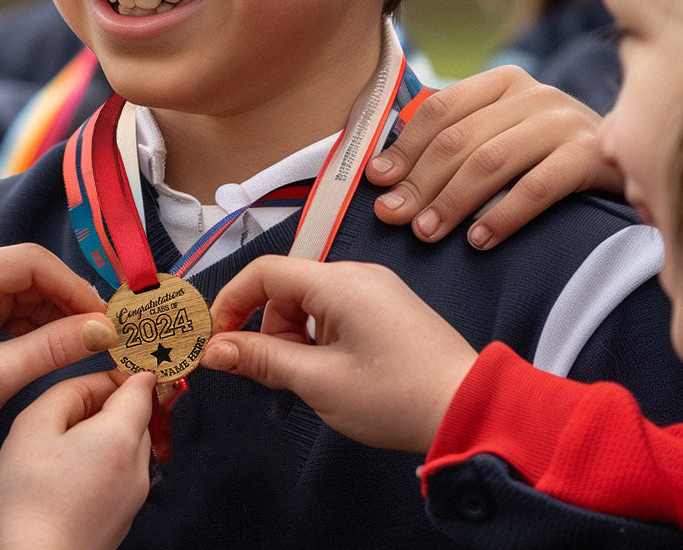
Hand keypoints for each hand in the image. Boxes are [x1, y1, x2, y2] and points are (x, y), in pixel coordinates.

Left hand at [0, 243, 116, 450]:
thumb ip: (51, 349)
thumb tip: (104, 331)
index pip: (32, 263)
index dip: (74, 287)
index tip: (104, 319)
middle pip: (31, 273)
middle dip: (68, 301)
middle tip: (103, 332)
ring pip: (26, 289)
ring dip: (56, 314)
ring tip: (88, 342)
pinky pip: (12, 306)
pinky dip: (37, 324)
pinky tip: (60, 344)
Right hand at [0, 371, 154, 549]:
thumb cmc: (29, 504)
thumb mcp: (32, 427)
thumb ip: (67, 392)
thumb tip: (92, 386)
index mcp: (121, 436)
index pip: (140, 383)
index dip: (120, 369)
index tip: (102, 361)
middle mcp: (138, 464)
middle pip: (133, 412)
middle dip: (103, 403)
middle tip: (63, 415)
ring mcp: (135, 493)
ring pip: (126, 442)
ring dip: (101, 433)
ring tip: (59, 451)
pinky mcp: (124, 515)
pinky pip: (120, 470)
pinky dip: (100, 462)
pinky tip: (66, 478)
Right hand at [200, 256, 475, 453]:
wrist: (467, 410)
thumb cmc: (396, 396)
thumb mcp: (317, 381)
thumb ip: (261, 358)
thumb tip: (214, 349)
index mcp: (338, 282)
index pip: (265, 272)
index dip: (231, 302)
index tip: (215, 337)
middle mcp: (357, 273)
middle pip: (287, 286)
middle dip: (268, 326)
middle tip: (273, 371)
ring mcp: (376, 288)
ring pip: (310, 300)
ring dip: (295, 334)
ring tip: (311, 377)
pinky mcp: (388, 305)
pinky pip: (336, 308)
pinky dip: (320, 334)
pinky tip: (332, 369)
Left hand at [366, 65, 622, 247]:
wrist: (637, 165)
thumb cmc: (550, 156)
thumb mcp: (504, 135)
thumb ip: (455, 144)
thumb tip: (386, 177)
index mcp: (502, 82)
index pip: (440, 110)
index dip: (404, 147)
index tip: (376, 181)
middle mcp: (533, 93)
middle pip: (459, 138)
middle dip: (420, 181)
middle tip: (394, 217)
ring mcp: (565, 121)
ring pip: (491, 160)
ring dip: (452, 201)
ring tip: (427, 233)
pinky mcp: (593, 155)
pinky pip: (537, 187)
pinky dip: (503, 214)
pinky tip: (479, 240)